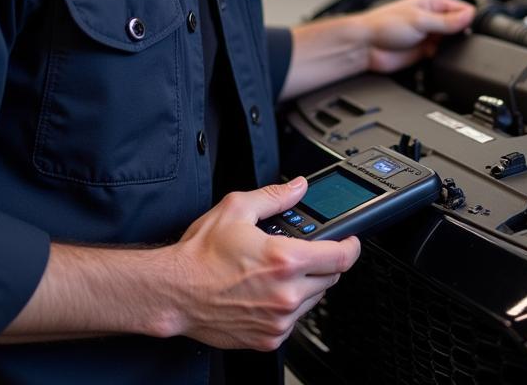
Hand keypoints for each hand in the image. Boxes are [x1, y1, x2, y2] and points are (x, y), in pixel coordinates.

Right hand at [168, 177, 358, 350]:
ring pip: (314, 299)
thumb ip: (275, 196)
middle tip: (306, 251)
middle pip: (331, 277)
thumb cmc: (201, 255)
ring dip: (307, 284)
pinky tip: (268, 290)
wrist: (174, 292)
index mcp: (285, 260)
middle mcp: (286, 294)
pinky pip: (294, 320)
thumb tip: (298, 187)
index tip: (351, 240)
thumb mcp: (237, 209)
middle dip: (325, 261)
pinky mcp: (268, 338)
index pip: (341, 256)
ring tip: (280, 270)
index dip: (352, 245)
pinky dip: (289, 305)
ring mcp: (278, 320)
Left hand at [359, 0, 474, 72]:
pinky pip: (442, 54)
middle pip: (459, 26)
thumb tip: (469, 16)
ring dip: (450, 47)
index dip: (468, 19)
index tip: (467, 28)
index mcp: (433, 2)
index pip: (462, 8)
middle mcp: (433, 17)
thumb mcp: (420, 20)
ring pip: (452, 42)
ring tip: (440, 47)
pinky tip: (435, 56)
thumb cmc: (384, 25)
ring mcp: (429, 34)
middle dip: (459, 34)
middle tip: (452, 40)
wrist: (366, 46)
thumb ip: (446, 21)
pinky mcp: (425, 50)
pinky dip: (442, 57)